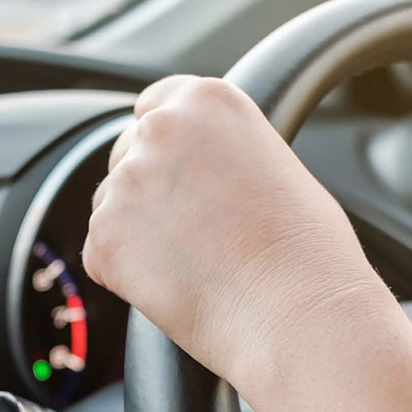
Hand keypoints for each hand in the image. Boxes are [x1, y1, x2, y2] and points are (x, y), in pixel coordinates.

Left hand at [82, 76, 387, 389]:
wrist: (298, 310)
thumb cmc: (308, 250)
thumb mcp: (277, 166)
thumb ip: (226, 150)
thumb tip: (200, 170)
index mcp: (208, 100)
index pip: (156, 104)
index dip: (169, 145)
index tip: (182, 172)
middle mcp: (161, 128)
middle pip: (128, 152)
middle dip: (151, 189)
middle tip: (197, 232)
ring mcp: (127, 181)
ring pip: (112, 204)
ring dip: (139, 231)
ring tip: (198, 264)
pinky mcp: (105, 236)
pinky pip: (103, 253)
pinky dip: (129, 274)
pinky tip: (179, 286)